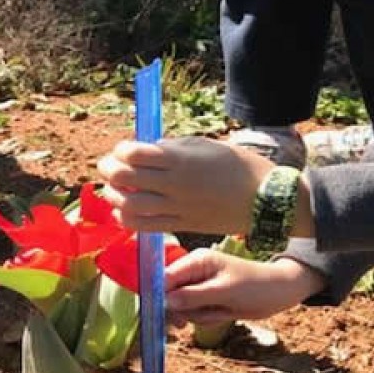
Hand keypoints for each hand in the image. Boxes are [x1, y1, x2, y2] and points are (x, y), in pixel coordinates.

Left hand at [97, 136, 273, 235]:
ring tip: (116, 189)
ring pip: (128, 206)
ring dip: (114, 196)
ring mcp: (177, 208)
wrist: (264, 198)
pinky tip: (126, 209)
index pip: (133, 153)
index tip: (124, 150)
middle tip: (110, 166)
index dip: (121, 150)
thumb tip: (144, 151)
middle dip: (109, 170)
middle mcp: (174, 185)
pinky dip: (127, 218)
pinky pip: (143, 226)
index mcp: (180, 160)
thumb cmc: (237, 165)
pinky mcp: (181, 226)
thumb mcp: (204, 145)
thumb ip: (171, 148)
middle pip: (123, 178)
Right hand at [165, 250, 325, 324]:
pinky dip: (207, 318)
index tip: (161, 313)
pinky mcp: (207, 300)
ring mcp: (200, 286)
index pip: (165, 277)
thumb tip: (166, 300)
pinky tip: (224, 313)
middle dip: (185, 309)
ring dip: (200, 315)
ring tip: (222, 310)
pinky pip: (196, 314)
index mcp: (197, 261)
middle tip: (195, 318)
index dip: (159, 295)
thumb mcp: (224, 291)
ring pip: (183, 308)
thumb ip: (194, 296)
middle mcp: (194, 272)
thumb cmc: (254, 286)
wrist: (278, 294)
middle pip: (170, 295)